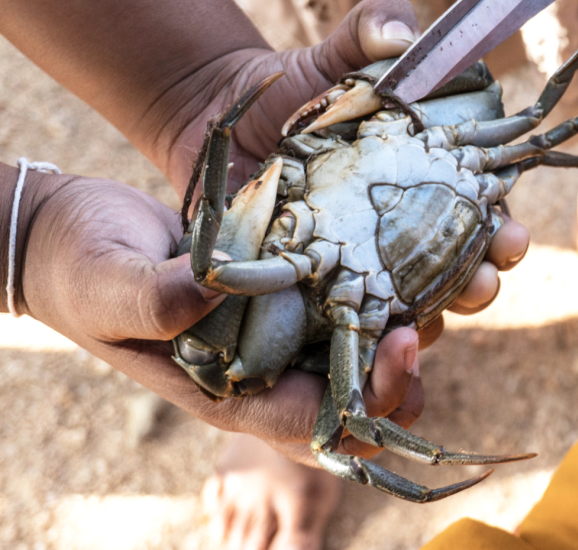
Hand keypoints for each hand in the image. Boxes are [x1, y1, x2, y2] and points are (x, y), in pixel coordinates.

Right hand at [14, 170, 423, 465]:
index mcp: (225, 391)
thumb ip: (155, 300)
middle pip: (353, 398)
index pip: (314, 424)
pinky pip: (340, 295)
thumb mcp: (107, 285)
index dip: (368, 400)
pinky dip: (373, 280)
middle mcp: (261, 367)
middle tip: (427, 319)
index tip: (403, 346)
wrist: (68, 230)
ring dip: (398, 323)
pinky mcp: (283, 283)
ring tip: (433, 280)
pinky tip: (397, 242)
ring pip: (357, 347)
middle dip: (401, 375)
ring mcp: (275, 327)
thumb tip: (216, 291)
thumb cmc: (77, 268)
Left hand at [160, 0, 528, 320]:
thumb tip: (401, 31)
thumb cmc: (291, 86)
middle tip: (483, 282)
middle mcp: (401, 235)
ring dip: (430, 321)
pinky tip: (364, 339)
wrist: (215, 114)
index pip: (483, 218)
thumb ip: (372, 29)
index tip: (511, 233)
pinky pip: (341, 326)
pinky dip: (358, 336)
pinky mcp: (308, 291)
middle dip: (480, 283)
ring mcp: (355, 268)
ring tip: (427, 321)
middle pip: (458, 275)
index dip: (504, 231)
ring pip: (409, 312)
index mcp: (428, 186)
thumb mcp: (336, 54)